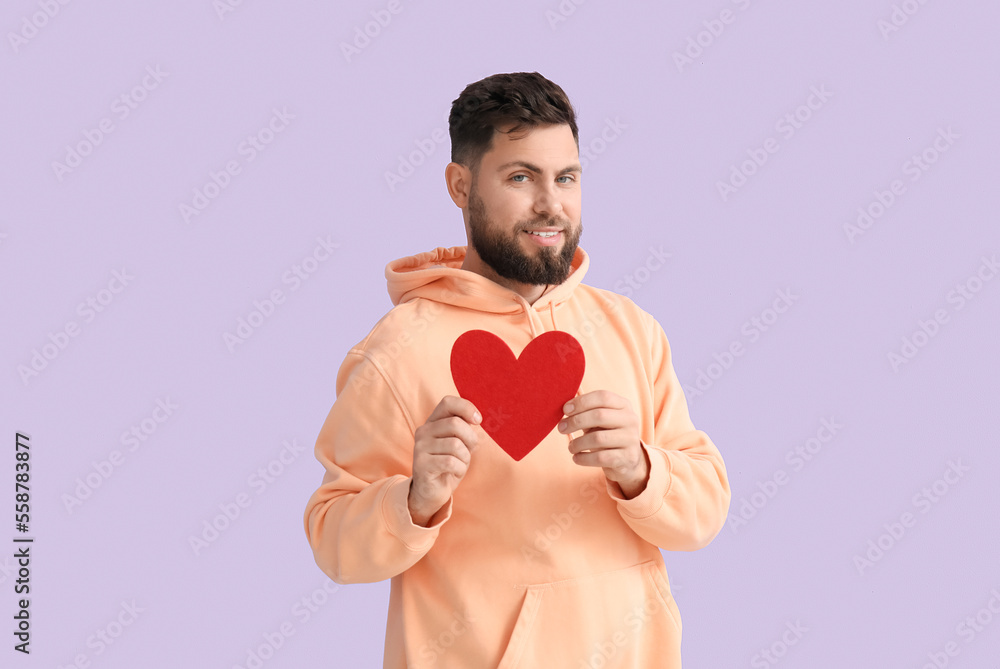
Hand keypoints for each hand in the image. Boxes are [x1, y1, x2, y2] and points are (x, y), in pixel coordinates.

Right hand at [408, 395, 480, 526]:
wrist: (432, 492)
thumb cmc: (448, 465)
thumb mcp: (458, 442)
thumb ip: (463, 428)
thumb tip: (475, 418)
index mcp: (432, 422)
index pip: (448, 402)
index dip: (466, 408)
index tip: (478, 421)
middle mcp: (423, 431)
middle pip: (456, 424)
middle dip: (470, 439)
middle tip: (469, 451)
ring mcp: (420, 448)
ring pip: (456, 445)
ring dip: (464, 458)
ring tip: (459, 464)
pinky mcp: (422, 465)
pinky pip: (451, 462)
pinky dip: (459, 469)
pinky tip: (453, 473)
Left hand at [558, 390, 649, 498]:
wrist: (627, 460)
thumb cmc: (607, 434)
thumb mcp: (600, 420)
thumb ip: (586, 411)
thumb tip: (565, 408)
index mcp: (623, 405)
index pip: (602, 397)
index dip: (581, 402)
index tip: (565, 409)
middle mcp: (630, 420)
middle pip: (599, 416)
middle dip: (576, 421)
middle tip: (561, 428)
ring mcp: (631, 439)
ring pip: (598, 438)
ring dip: (578, 443)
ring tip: (571, 447)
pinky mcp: (627, 458)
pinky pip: (600, 458)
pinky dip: (583, 458)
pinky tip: (576, 457)